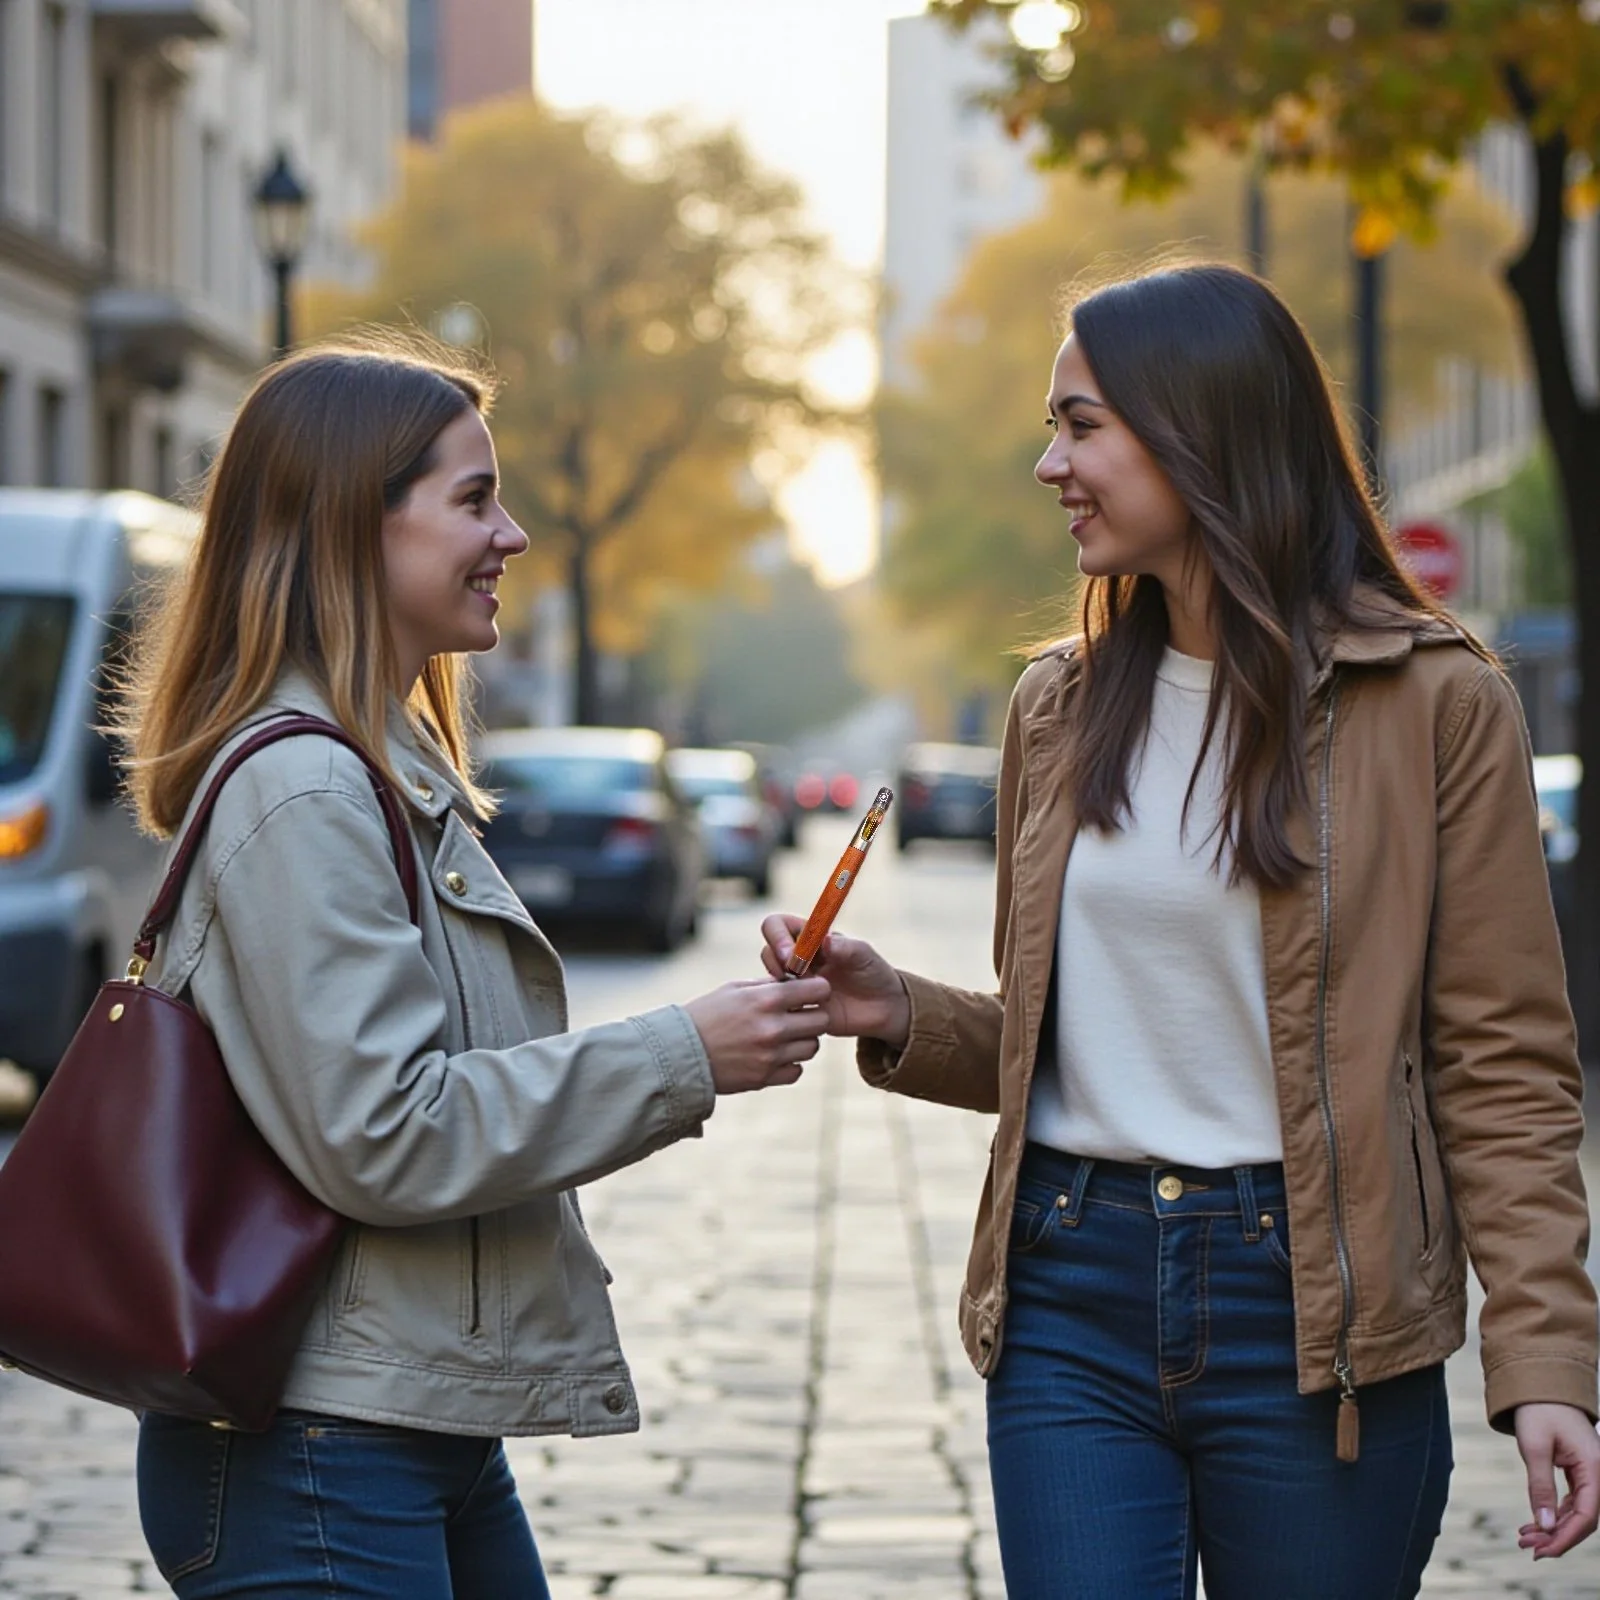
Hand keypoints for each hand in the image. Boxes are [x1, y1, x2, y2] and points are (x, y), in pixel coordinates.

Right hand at [684, 976, 831, 1094]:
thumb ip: (768, 986)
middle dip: (814, 1016)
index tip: (811, 993)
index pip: (818, 991)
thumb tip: (796, 983)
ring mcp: (771, 1056)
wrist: (679, 1053)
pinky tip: (774, 1055)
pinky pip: (797, 1070)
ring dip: (803, 1040)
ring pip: (812, 1047)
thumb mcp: (734, 989)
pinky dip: (790, 1063)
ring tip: (785, 1036)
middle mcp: (773, 1027)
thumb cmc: (706, 1015)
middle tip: (800, 1015)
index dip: (818, 990)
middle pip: (822, 1021)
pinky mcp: (764, 1078)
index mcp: (766, 999)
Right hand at [759, 914, 910, 1049]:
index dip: (777, 936)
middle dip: (776, 962)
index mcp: (810, 937)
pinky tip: (807, 1010)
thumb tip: (825, 941)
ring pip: (771, 979)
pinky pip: (780, 1005)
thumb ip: (846, 947)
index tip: (791, 953)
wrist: (883, 1007)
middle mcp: (798, 958)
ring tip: (808, 994)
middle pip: (768, 951)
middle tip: (797, 974)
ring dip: (783, 985)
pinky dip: (787, 1006)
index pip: (777, 925)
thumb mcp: (864, 955)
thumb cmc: (874, 973)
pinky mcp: (799, 1006)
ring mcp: (796, 983)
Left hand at [1515, 1402, 1599, 1558]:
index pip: (1587, 1515)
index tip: (1543, 1551)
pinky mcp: (1579, 1471)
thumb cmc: (1538, 1409)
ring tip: (1526, 1539)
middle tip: (1529, 1549)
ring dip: (1554, 1528)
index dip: (1566, 1537)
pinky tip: (1535, 1524)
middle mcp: (1598, 1473)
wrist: (1539, 1382)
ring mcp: (1590, 1473)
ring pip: (1577, 1512)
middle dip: (1558, 1537)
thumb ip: (1540, 1486)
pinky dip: (1554, 1513)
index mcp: (1595, 1467)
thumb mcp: (1534, 1447)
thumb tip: (1544, 1526)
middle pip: (1584, 1518)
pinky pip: (1571, 1501)